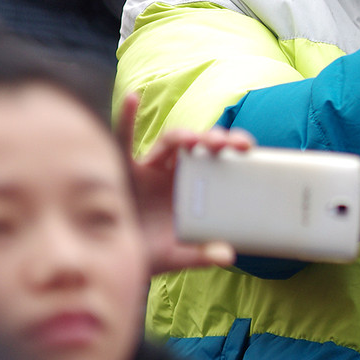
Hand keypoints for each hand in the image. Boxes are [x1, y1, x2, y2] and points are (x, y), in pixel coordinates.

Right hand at [116, 93, 254, 275]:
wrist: (110, 261)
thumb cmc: (147, 253)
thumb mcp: (176, 255)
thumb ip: (200, 255)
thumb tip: (228, 256)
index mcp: (191, 187)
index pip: (215, 159)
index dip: (231, 149)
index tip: (249, 148)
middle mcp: (172, 172)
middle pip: (197, 146)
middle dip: (214, 140)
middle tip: (230, 144)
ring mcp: (147, 168)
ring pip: (169, 142)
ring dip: (182, 136)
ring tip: (193, 140)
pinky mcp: (120, 168)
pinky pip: (121, 139)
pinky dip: (125, 117)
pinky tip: (131, 98)